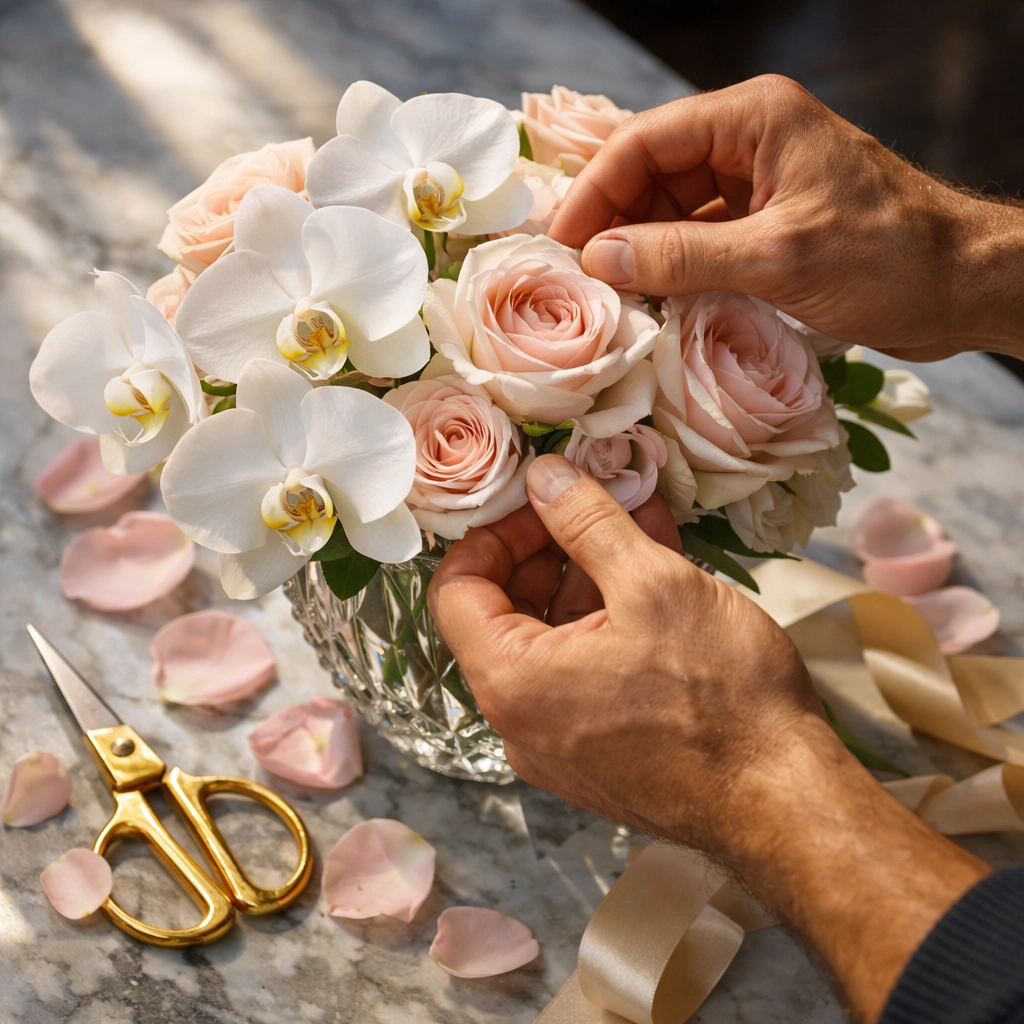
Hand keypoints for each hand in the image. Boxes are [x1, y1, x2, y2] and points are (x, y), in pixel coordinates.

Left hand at [428, 454, 989, 1022]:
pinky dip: (608, 621)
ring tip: (638, 524)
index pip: (456, 590)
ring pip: (552, 640)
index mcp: (512, 682)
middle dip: (549, 548)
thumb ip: (587, 522)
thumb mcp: (652, 583)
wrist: (783, 802)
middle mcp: (520, 722)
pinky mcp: (598, 755)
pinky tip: (655, 575)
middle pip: (504, 613)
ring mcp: (559, 745)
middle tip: (595, 504)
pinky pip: (583, 673)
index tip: (542, 502)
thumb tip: (545, 477)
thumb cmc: (721, 698)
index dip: (494, 533)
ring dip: (588, 577)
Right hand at [548, 75, 1023, 361]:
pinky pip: (698, 241)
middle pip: (651, 175)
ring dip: (640, 253)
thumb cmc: (887, 258)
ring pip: (670, 212)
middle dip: (613, 225)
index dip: (595, 192)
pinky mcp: (765, 226)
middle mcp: (748, 142)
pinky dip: (672, 270)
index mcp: (753, 119)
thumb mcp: (778, 258)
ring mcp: (755, 185)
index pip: (645, 142)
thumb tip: (599, 260)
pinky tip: (651, 303)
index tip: (562, 246)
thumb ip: (683, 256)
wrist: (960, 286)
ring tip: (610, 298)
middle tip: (578, 280)